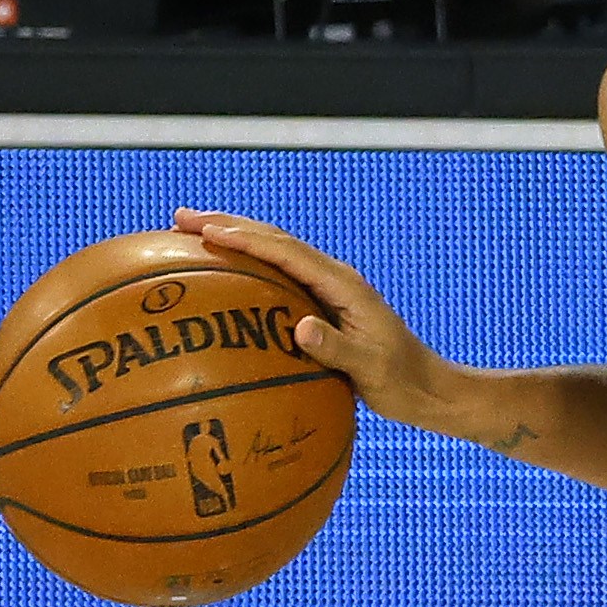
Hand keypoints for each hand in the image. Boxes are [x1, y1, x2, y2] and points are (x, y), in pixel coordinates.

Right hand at [172, 208, 448, 424]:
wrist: (427, 388)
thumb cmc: (401, 381)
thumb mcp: (371, 370)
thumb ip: (338, 349)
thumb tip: (300, 328)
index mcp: (344, 285)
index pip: (288, 253)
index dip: (246, 239)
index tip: (207, 231)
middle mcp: (335, 278)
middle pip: (276, 241)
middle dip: (229, 225)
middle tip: (180, 218)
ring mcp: (329, 289)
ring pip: (276, 254)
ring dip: (235, 239)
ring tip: (191, 234)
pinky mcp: (323, 305)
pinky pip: (279, 278)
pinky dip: (248, 268)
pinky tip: (221, 282)